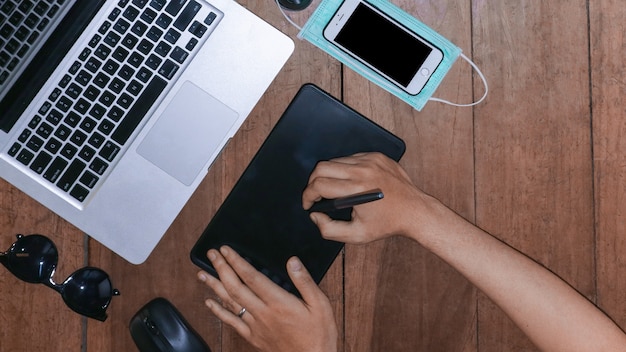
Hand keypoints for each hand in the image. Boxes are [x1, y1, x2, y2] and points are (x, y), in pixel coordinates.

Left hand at [197, 246, 337, 351]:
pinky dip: (218, 311)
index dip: (236, 261)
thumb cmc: (318, 334)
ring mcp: (256, 326)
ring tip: (202, 274)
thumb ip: (304, 281)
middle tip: (212, 254)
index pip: (252, 277)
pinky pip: (232, 322)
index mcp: (279, 302)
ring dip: (215, 286)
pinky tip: (210, 302)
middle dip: (221, 268)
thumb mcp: (320, 304)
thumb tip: (292, 261)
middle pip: (235, 287)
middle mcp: (263, 313)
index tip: (226, 250)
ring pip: (229, 303)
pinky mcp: (254, 337)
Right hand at [302, 152, 435, 243]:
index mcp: (357, 189)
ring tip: (332, 189)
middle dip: (312, 182)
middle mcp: (363, 171)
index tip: (308, 203)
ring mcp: (371, 160)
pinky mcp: (377, 156)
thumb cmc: (388, 224)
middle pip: (322, 167)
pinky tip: (349, 181)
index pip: (319, 184)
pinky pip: (351, 157)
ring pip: (335, 161)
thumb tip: (315, 216)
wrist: (415, 212)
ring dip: (328, 174)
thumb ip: (329, 230)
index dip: (307, 195)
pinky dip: (344, 169)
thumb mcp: (356, 235)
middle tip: (315, 195)